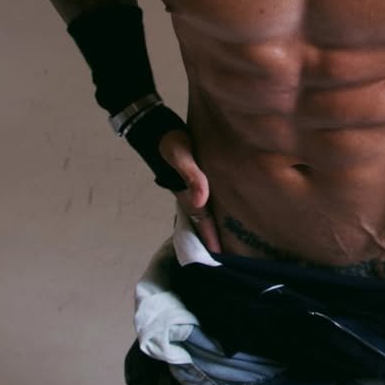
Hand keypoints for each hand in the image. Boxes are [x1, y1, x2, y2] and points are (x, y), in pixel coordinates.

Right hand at [158, 129, 221, 253]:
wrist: (156, 128)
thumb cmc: (169, 141)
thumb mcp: (180, 155)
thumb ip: (192, 175)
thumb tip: (202, 201)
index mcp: (187, 193)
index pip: (202, 220)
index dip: (211, 238)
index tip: (220, 256)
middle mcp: (189, 193)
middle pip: (203, 220)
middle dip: (213, 236)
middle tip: (228, 253)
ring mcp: (191, 186)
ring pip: (204, 210)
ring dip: (213, 223)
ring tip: (228, 236)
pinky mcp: (196, 176)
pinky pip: (206, 197)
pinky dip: (213, 207)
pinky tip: (222, 208)